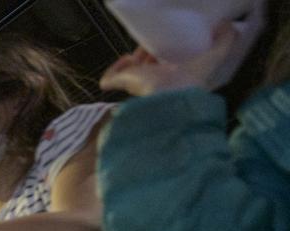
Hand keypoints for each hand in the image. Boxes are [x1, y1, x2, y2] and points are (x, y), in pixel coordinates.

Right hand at [99, 24, 237, 95]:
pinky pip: (111, 77)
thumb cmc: (189, 81)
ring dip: (131, 60)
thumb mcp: (215, 56)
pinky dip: (116, 68)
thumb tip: (226, 24)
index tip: (168, 43)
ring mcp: (135, 85)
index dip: (165, 51)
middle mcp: (152, 82)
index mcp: (172, 77)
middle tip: (151, 48)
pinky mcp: (121, 83)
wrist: (167, 99)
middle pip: (145, 66)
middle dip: (146, 54)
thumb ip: (225, 40)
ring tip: (138, 56)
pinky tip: (127, 61)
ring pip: (127, 71)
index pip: (165, 62)